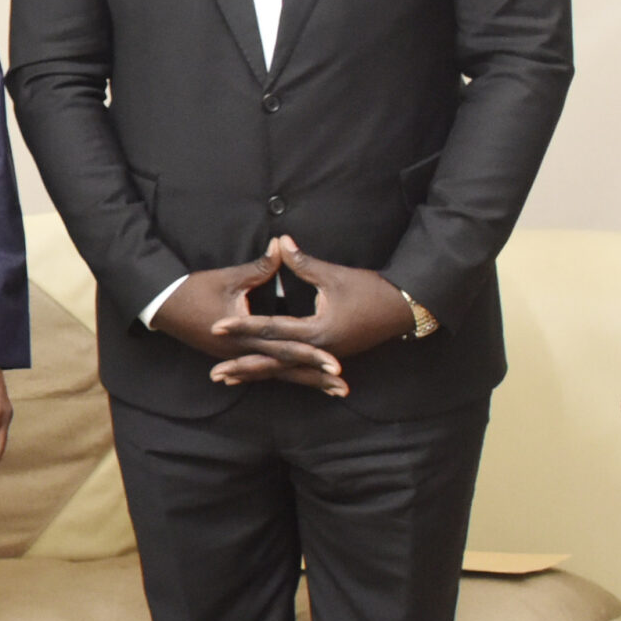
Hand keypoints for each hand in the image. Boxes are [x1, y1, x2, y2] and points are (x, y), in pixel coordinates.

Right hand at [154, 245, 347, 393]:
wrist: (161, 306)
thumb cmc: (193, 289)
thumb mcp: (229, 277)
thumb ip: (260, 266)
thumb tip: (282, 244)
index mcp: (245, 335)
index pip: (285, 348)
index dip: (312, 355)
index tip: (336, 364)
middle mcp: (243, 352)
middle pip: (286, 369)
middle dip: (315, 379)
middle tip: (343, 388)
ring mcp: (237, 357)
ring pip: (277, 373)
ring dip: (305, 381)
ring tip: (332, 391)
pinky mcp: (232, 355)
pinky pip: (263, 369)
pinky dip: (282, 375)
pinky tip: (298, 381)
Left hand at [214, 236, 413, 377]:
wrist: (405, 309)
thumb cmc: (372, 290)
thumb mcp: (335, 275)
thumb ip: (303, 262)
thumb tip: (280, 240)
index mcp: (318, 331)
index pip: (272, 329)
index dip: (243, 326)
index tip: (217, 326)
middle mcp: (319, 350)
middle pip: (274, 361)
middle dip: (244, 366)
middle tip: (215, 374)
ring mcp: (325, 357)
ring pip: (284, 370)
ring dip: (257, 374)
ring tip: (227, 380)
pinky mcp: (330, 357)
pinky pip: (298, 369)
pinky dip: (278, 372)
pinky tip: (261, 375)